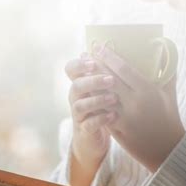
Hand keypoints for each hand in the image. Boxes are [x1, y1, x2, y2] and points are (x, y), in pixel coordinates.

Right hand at [64, 54, 118, 185]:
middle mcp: (76, 98)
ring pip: (80, 105)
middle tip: (110, 80)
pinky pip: (89, 124)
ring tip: (114, 98)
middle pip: (76, 85)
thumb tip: (115, 49)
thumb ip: (105, 71)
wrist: (92, 137)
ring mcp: (79, 115)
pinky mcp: (85, 130)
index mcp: (80, 83)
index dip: (79, 64)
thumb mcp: (102, 88)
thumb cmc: (101, 107)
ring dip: (97, 100)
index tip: (93, 61)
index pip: (71, 69)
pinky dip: (101, 119)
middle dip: (93, 81)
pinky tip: (113, 115)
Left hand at [93, 45, 184, 172]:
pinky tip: (86, 92)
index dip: (109, 57)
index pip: (124, 69)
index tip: (99, 47)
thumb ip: (167, 71)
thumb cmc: (170, 117)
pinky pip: (101, 111)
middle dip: (96, 65)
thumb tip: (165, 49)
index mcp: (147, 91)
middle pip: (108, 80)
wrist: (167, 148)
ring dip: (90, 82)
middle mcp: (134, 103)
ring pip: (101, 96)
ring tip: (82, 71)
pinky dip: (93, 101)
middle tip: (86, 54)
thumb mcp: (170, 94)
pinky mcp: (117, 129)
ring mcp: (124, 117)